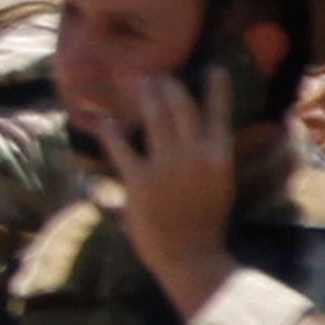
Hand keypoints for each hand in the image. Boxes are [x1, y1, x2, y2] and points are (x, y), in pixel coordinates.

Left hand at [83, 60, 243, 310]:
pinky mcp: (140, 181)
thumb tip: (206, 138)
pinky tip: (106, 121)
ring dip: (145, 95)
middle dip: (168, 84)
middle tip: (158, 73)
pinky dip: (111, 131)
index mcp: (218, 157)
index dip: (217, 89)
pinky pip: (121, 146)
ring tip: (139, 81)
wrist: (191, 256)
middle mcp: (195, 155)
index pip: (219, 114)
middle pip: (181, 106)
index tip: (214, 69)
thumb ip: (211, 160)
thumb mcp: (219, 186)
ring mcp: (167, 166)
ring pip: (155, 117)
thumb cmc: (205, 223)